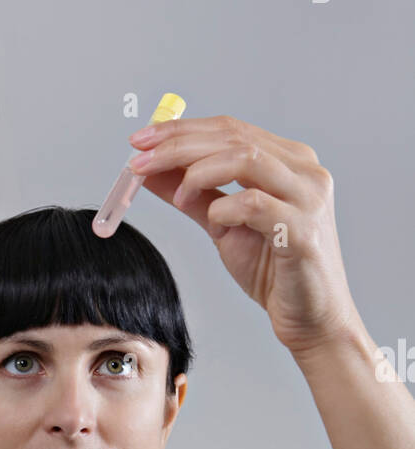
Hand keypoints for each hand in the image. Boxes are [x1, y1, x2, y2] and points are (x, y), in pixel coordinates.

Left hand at [126, 114, 360, 356]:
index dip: (181, 131)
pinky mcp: (303, 231)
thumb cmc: (273, 271)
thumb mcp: (223, 224)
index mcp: (288, 161)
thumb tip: (151, 171)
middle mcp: (304, 171)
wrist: (309, 319)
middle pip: (233, 138)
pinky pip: (254, 204)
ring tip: (177, 197)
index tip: (140, 142)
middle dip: (178, 146)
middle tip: (139, 162)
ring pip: (245, 159)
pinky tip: (214, 224)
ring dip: (197, 173)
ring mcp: (308, 198)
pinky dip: (222, 210)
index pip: (229, 129)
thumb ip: (191, 194)